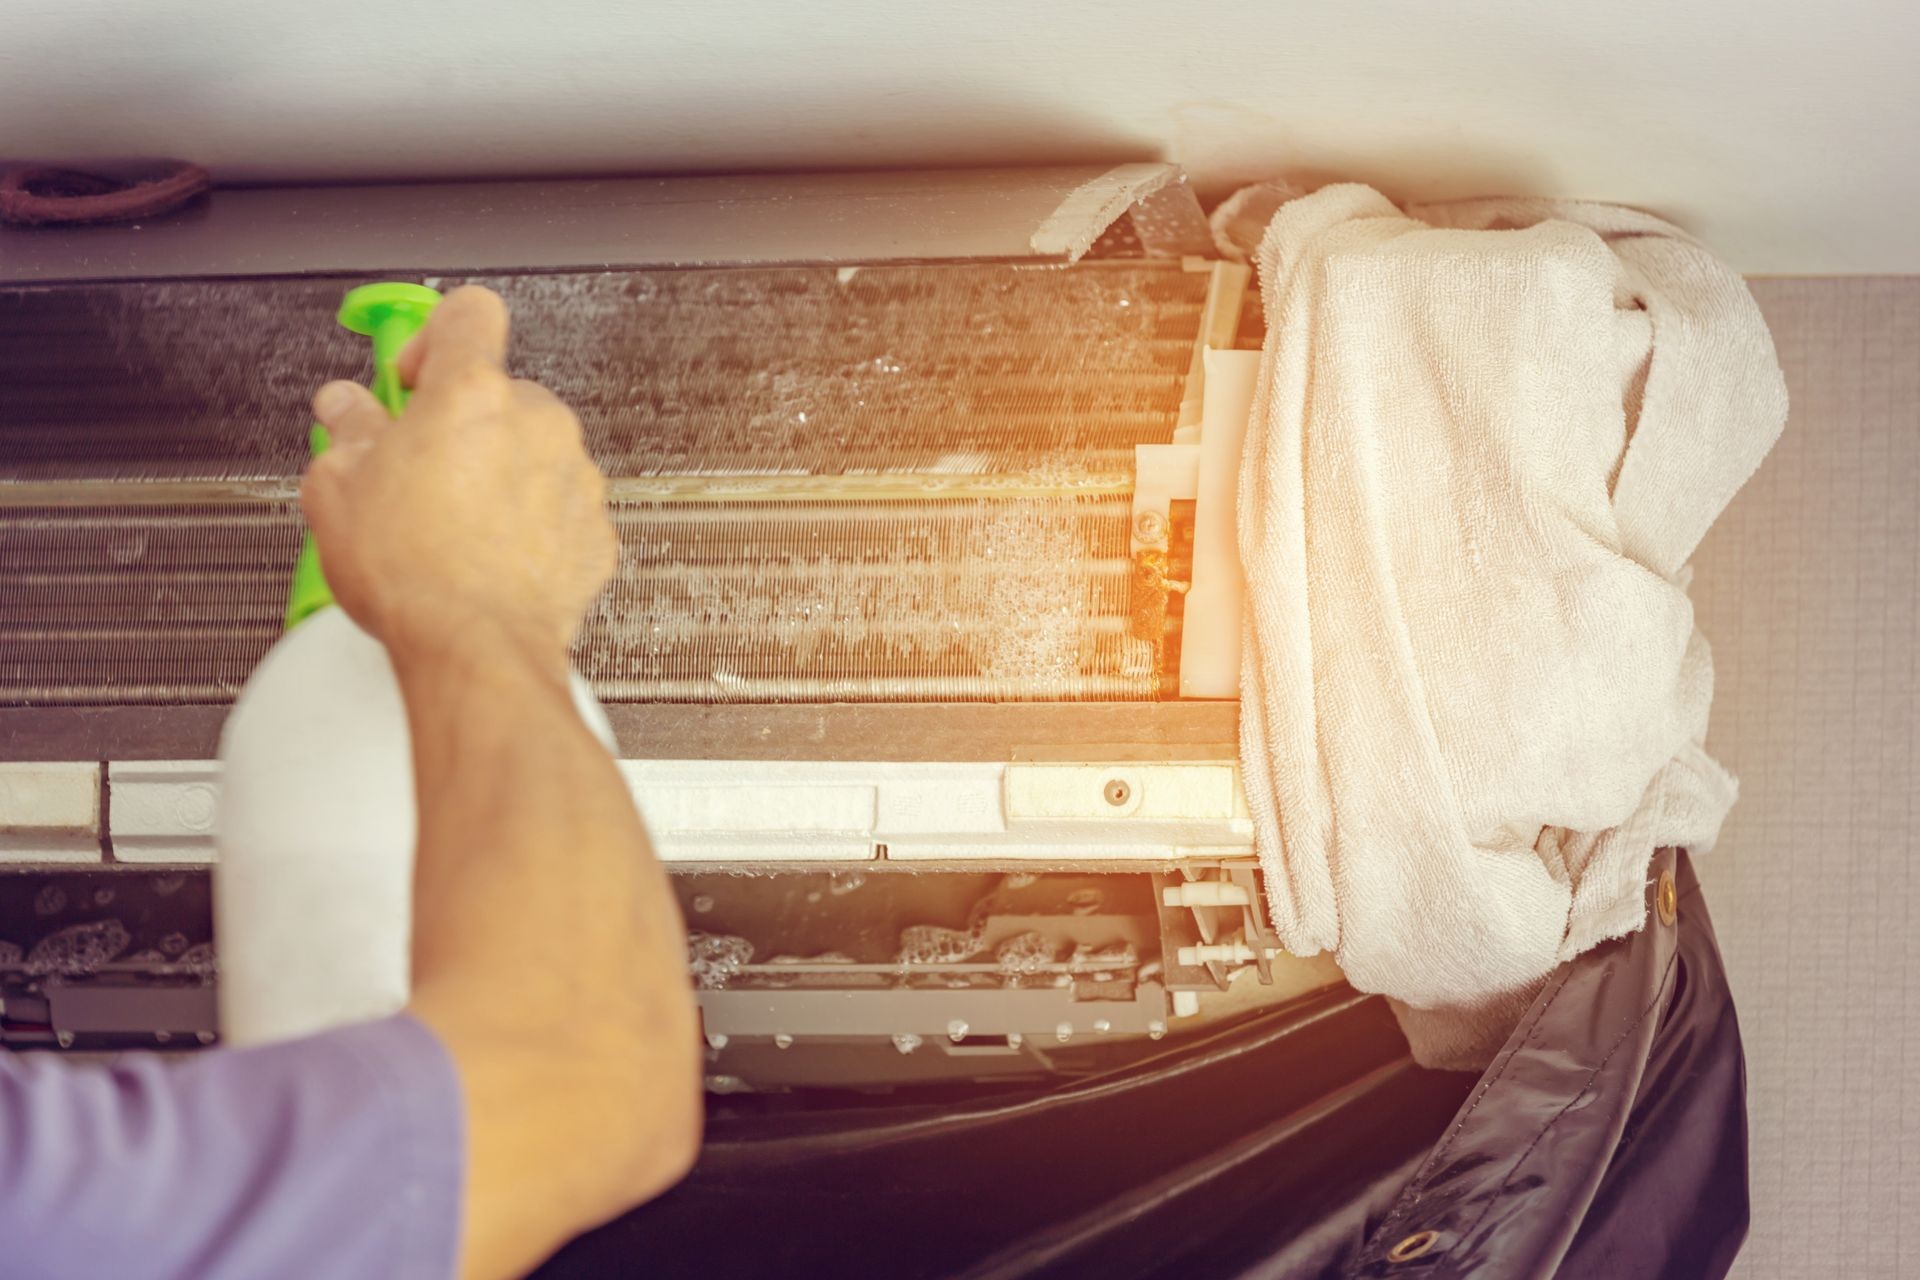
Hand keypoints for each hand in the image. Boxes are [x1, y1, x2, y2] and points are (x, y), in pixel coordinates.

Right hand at [303, 286, 615, 665]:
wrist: (475, 647)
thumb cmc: (414, 571)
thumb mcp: (339, 487)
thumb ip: (348, 431)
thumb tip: (347, 410)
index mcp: (472, 394)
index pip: (469, 312)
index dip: (434, 336)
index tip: (412, 375)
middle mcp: (537, 423)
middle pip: (501, 394)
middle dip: (463, 425)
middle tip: (419, 470)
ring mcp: (575, 478)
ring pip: (535, 453)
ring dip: (500, 475)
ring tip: (453, 526)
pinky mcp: (595, 532)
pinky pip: (560, 509)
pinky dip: (532, 525)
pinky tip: (491, 556)